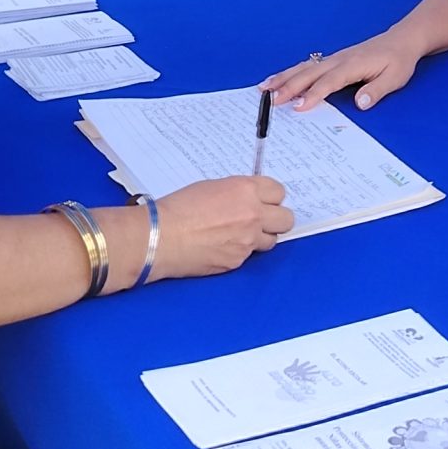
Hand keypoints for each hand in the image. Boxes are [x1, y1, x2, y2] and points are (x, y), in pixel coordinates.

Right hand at [139, 177, 293, 282]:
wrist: (161, 237)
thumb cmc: (177, 210)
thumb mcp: (211, 188)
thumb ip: (236, 193)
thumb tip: (248, 198)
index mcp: (245, 190)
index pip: (278, 191)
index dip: (271, 197)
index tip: (264, 200)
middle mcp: (252, 214)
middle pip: (286, 218)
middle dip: (276, 219)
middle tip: (261, 219)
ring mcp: (248, 240)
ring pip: (271, 240)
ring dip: (260, 237)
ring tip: (239, 235)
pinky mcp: (238, 261)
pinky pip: (249, 256)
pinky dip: (240, 252)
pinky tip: (221, 247)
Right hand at [265, 33, 421, 110]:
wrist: (401, 40)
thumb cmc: (398, 60)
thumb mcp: (395, 77)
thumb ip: (377, 90)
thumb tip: (360, 103)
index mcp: (353, 65)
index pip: (329, 82)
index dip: (313, 94)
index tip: (298, 106)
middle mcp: (339, 60)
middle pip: (309, 74)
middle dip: (288, 87)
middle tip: (270, 100)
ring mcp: (333, 58)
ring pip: (304, 68)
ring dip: (283, 78)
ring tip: (263, 88)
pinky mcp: (332, 59)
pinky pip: (307, 66)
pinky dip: (290, 72)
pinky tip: (278, 79)